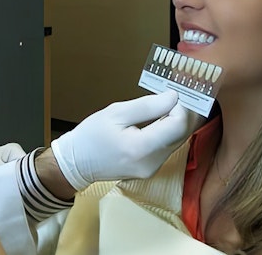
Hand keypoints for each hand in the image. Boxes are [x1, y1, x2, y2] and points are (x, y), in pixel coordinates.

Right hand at [49, 90, 199, 190]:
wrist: (77, 163)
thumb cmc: (91, 136)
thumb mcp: (116, 113)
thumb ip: (147, 106)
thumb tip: (174, 97)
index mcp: (140, 148)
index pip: (177, 126)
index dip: (181, 106)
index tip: (173, 92)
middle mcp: (151, 163)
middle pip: (182, 134)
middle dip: (184, 112)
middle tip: (178, 93)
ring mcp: (153, 169)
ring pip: (178, 140)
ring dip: (178, 120)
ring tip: (170, 102)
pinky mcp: (152, 168)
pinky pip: (169, 146)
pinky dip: (169, 130)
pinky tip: (162, 118)